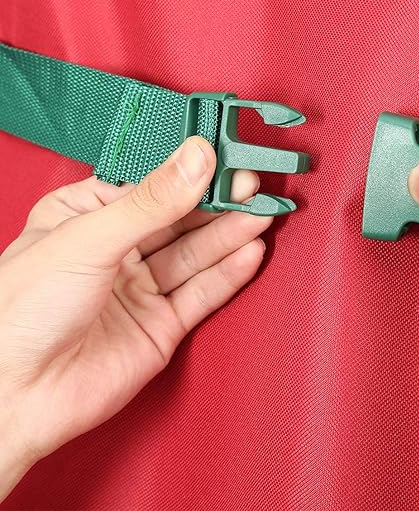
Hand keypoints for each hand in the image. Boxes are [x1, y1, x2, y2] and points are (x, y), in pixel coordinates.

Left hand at [0, 137, 271, 499]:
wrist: (14, 399)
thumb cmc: (19, 313)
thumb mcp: (88, 238)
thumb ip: (151, 200)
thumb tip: (196, 158)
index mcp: (86, 214)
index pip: (150, 182)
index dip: (189, 168)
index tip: (225, 154)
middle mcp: (117, 248)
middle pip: (179, 218)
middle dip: (217, 202)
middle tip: (251, 187)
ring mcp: (141, 287)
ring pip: (195, 254)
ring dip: (229, 234)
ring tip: (260, 215)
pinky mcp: (161, 324)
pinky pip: (201, 293)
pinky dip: (228, 274)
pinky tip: (249, 253)